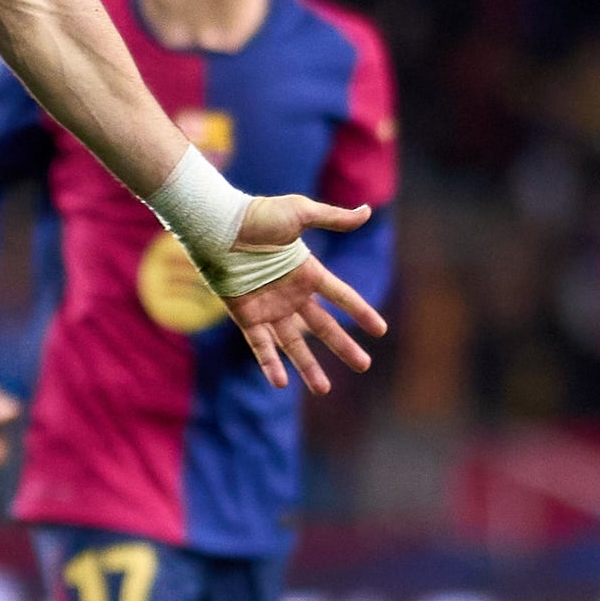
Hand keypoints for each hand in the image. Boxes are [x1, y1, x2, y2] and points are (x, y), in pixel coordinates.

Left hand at [213, 194, 390, 394]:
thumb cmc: (258, 215)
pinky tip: (281, 383)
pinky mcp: (246, 316)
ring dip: (308, 367)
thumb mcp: (300, 212)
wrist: (219, 226)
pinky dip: (270, 364)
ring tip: (324, 389)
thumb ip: (333, 218)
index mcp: (307, 272)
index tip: (380, 330)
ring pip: (293, 344)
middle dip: (343, 347)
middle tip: (364, 366)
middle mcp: (291, 295)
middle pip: (324, 327)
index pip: (341, 296)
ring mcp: (269, 308)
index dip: (361, 312)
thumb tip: (367, 211)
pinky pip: (260, 345)